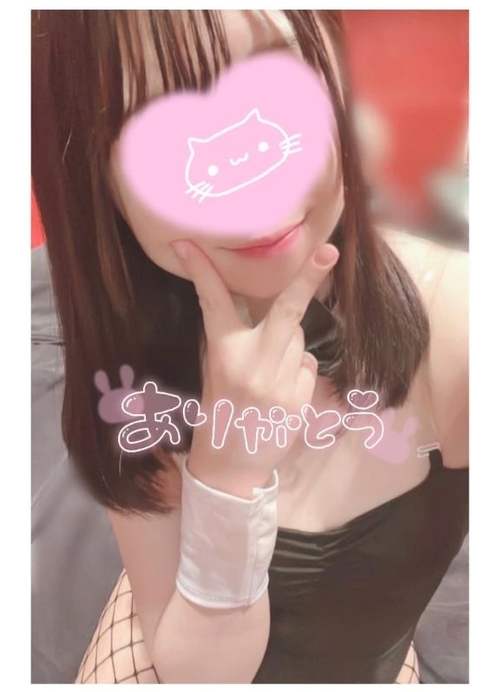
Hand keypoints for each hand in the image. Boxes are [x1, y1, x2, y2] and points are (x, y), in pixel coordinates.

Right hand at [171, 240, 338, 495]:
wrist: (230, 464)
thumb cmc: (219, 410)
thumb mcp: (215, 369)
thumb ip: (233, 338)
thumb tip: (265, 308)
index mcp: (224, 354)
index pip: (213, 303)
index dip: (202, 271)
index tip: (188, 245)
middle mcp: (253, 365)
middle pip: (287, 313)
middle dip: (308, 279)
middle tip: (329, 251)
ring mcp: (280, 384)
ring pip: (299, 342)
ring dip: (290, 347)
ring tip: (269, 374)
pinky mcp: (299, 400)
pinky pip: (307, 366)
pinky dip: (298, 371)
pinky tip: (281, 392)